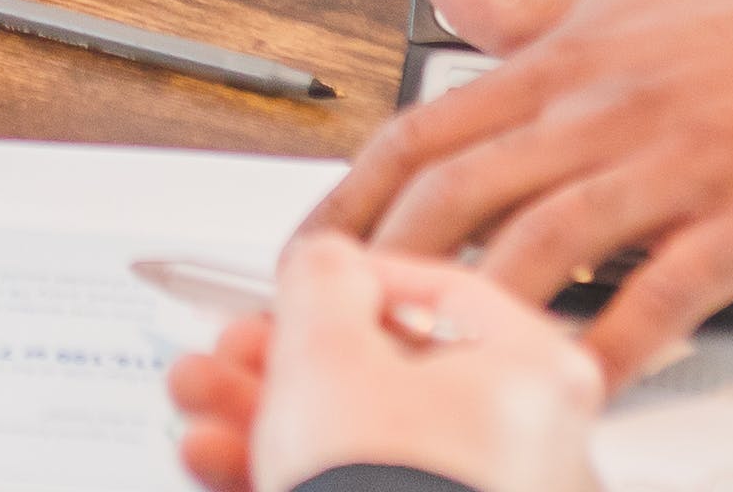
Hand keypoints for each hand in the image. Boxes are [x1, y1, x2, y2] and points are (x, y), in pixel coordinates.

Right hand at [164, 237, 600, 491]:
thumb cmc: (385, 487)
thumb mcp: (325, 346)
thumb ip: (321, 277)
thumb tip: (325, 262)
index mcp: (536, 371)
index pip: (435, 290)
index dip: (341, 281)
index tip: (288, 290)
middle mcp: (533, 442)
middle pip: (383, 374)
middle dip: (277, 361)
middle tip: (225, 354)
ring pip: (360, 440)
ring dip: (262, 416)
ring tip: (197, 406)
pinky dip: (290, 474)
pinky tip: (218, 460)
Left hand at [313, 0, 732, 384]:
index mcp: (561, 65)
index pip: (425, 132)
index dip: (351, 197)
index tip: (306, 257)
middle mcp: (601, 111)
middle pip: (463, 193)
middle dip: (388, 265)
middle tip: (343, 330)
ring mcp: (674, 164)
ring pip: (547, 242)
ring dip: (479, 311)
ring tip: (430, 366)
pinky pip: (668, 291)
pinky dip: (616, 345)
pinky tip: (578, 387)